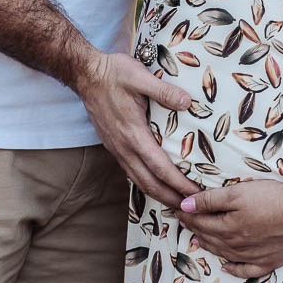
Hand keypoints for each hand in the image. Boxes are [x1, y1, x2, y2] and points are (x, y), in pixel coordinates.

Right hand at [76, 50, 199, 206]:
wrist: (86, 75)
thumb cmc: (113, 74)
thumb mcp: (139, 76)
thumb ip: (163, 90)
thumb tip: (187, 102)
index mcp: (133, 134)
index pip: (161, 168)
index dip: (180, 183)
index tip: (197, 193)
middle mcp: (124, 147)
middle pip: (150, 184)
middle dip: (172, 198)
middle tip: (193, 208)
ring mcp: (117, 149)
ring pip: (139, 181)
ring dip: (160, 195)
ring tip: (178, 202)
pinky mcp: (114, 146)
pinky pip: (132, 172)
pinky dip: (147, 184)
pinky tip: (157, 183)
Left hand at [178, 178, 282, 277]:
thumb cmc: (271, 199)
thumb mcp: (237, 193)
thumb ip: (210, 200)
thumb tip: (184, 206)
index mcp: (226, 228)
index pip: (200, 222)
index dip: (187, 215)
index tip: (177, 209)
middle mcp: (236, 246)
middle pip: (211, 238)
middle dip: (195, 229)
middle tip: (185, 222)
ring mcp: (253, 257)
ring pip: (225, 254)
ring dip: (210, 246)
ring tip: (200, 239)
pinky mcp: (269, 261)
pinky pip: (246, 270)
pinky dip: (234, 269)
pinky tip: (227, 267)